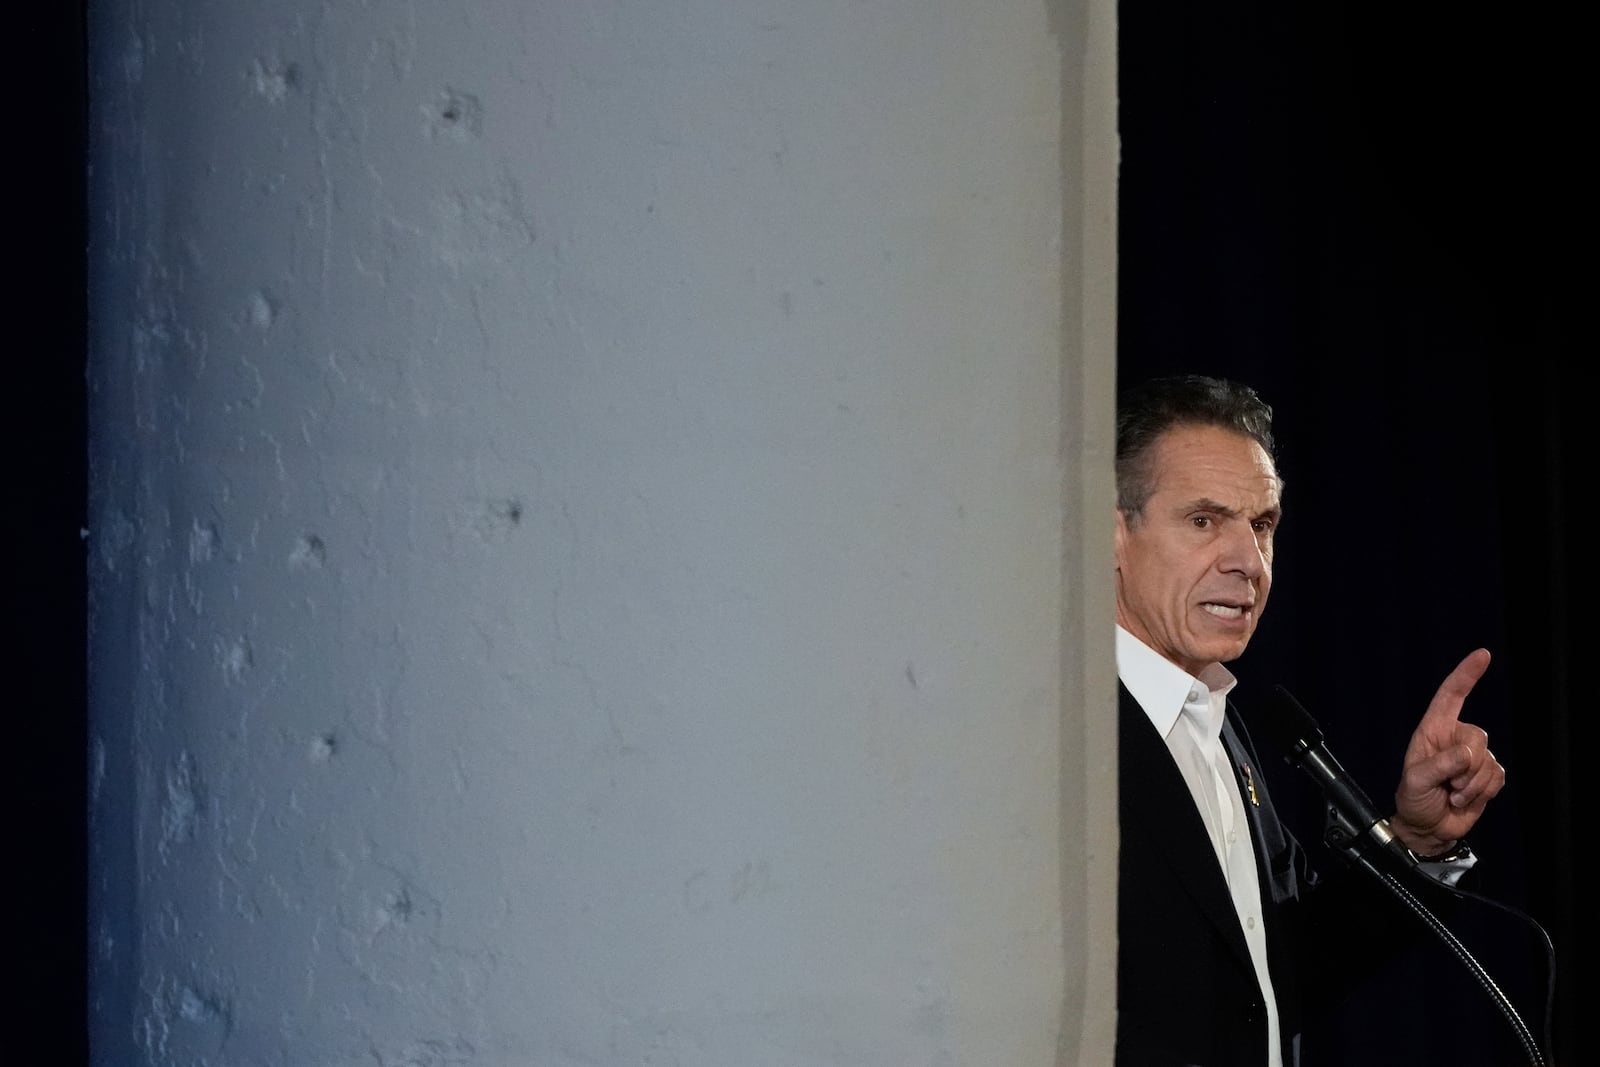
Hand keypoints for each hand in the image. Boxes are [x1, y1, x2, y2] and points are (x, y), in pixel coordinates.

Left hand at [1389, 648, 1506, 856]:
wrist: (1428, 828)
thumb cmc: (1414, 800)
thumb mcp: (1416, 782)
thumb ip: (1438, 766)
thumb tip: (1466, 754)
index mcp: (1432, 731)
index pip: (1451, 696)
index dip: (1466, 674)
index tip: (1482, 655)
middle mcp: (1454, 739)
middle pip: (1477, 737)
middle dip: (1466, 766)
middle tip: (1448, 785)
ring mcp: (1473, 757)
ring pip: (1488, 762)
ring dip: (1472, 785)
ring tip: (1452, 794)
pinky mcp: (1487, 775)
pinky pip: (1498, 777)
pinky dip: (1483, 792)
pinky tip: (1466, 798)